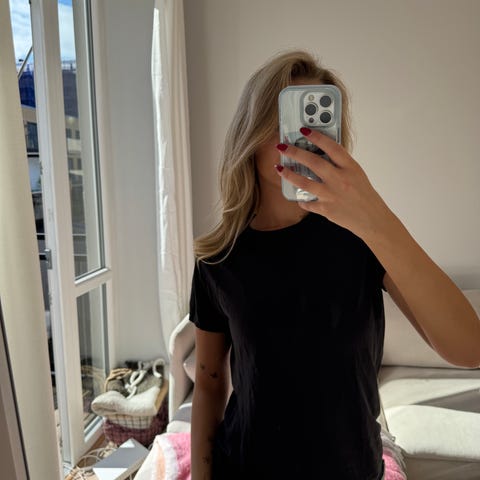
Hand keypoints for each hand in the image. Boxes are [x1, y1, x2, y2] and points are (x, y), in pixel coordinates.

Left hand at [275, 128, 393, 240]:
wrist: (372, 219)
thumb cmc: (365, 195)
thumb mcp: (356, 174)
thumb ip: (340, 165)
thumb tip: (321, 156)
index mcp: (350, 167)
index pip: (331, 147)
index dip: (316, 137)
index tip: (304, 130)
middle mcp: (340, 179)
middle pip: (313, 162)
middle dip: (295, 152)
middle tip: (282, 147)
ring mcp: (332, 195)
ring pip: (304, 182)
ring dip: (289, 174)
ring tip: (279, 168)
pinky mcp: (326, 209)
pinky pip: (308, 203)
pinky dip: (302, 200)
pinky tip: (298, 198)